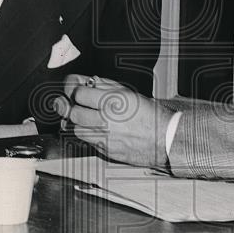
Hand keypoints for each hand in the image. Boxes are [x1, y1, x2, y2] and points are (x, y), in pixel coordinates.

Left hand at [57, 74, 172, 167]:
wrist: (164, 138)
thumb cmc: (149, 115)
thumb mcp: (128, 92)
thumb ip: (104, 85)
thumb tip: (86, 82)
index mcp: (112, 101)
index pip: (79, 94)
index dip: (73, 89)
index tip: (73, 87)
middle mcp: (106, 120)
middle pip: (73, 113)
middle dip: (69, 106)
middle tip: (70, 102)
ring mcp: (105, 138)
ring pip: (76, 130)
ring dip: (75, 122)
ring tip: (81, 116)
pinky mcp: (105, 151)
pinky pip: (86, 142)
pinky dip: (86, 134)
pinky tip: (93, 128)